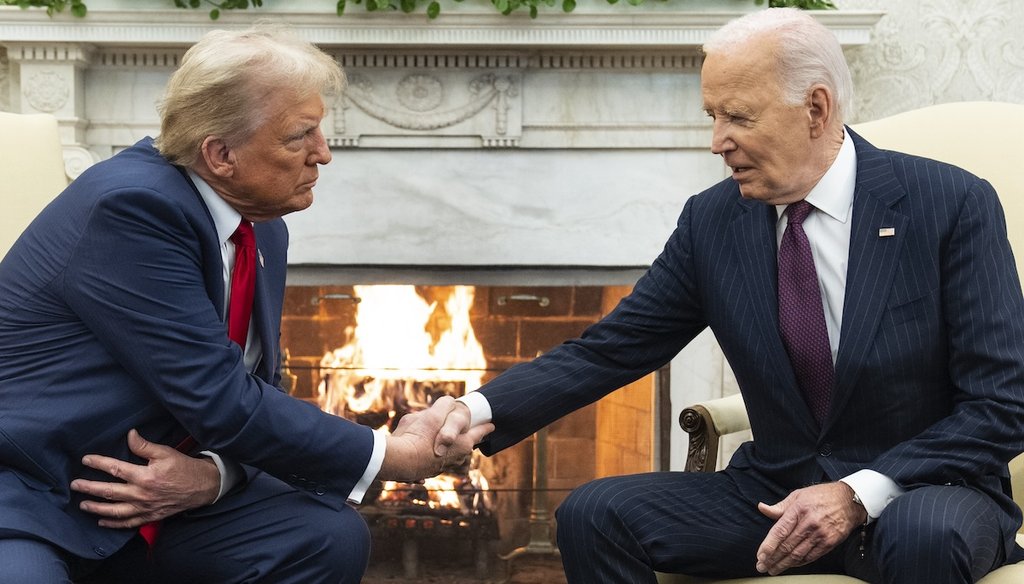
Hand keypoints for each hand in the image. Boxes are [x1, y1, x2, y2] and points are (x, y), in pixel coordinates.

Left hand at [70, 429, 220, 528]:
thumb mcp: (166, 452)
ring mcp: (144, 508)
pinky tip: (102, 522)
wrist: (202, 486)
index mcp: (144, 476)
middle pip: (109, 492)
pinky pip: (128, 523)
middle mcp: (141, 494)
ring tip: (83, 504)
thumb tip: (129, 435)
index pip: (115, 469)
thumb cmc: (184, 467)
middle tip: (74, 485)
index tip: (86, 460)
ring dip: (96, 508)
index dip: (99, 463)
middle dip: (89, 488)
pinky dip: (113, 524)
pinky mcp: (150, 517)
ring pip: (114, 511)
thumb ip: (145, 446)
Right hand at [379, 396, 492, 481]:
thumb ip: (445, 405)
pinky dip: (426, 456)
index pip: (479, 433)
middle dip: (462, 439)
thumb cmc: (418, 436)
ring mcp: (439, 468)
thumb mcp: (433, 414)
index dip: (485, 428)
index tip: (492, 426)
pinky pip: (428, 462)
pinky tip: (418, 452)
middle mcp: (455, 459)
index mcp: (463, 444)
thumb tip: (448, 403)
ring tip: (437, 439)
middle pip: (464, 446)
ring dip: (444, 448)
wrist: (397, 461)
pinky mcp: (424, 473)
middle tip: (464, 432)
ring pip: (446, 455)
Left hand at [755, 482, 866, 575]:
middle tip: (762, 567)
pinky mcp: (830, 543)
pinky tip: (790, 565)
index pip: (780, 531)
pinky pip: (811, 556)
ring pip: (798, 554)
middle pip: (787, 546)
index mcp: (798, 510)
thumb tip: (762, 508)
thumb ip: (780, 506)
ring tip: (773, 570)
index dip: (768, 546)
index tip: (760, 556)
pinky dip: (799, 563)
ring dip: (783, 564)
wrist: (849, 501)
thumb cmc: (821, 496)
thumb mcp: (798, 495)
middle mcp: (809, 523)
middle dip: (772, 559)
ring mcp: (820, 534)